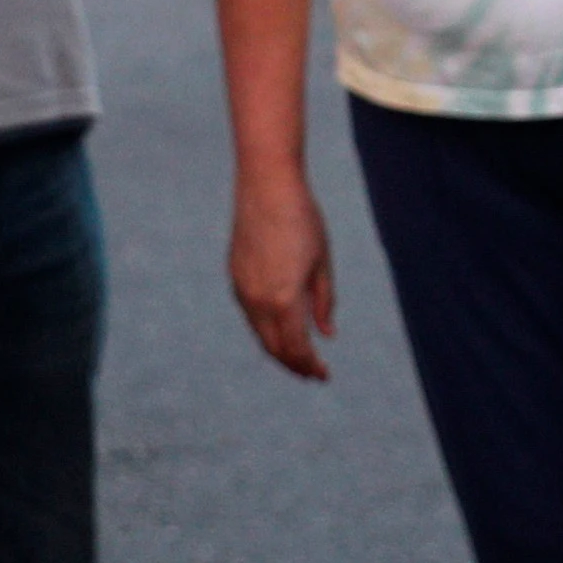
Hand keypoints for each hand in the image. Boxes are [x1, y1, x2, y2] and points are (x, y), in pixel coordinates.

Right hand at [228, 170, 335, 380]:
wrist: (266, 187)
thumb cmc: (302, 220)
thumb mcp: (322, 263)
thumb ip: (324, 302)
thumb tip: (326, 334)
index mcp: (285, 299)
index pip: (297, 348)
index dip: (311, 366)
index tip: (324, 376)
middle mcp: (259, 301)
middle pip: (275, 348)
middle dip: (294, 365)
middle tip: (313, 374)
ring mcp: (243, 290)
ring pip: (260, 334)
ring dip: (279, 350)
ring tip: (299, 356)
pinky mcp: (235, 278)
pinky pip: (251, 316)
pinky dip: (267, 330)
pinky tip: (281, 328)